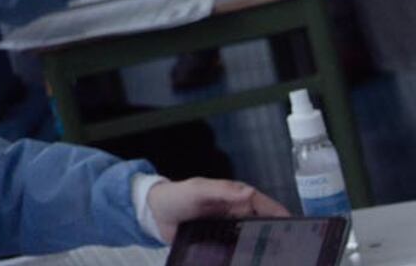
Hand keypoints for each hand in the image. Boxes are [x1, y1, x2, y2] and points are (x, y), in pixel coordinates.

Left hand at [145, 178, 288, 243]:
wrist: (153, 213)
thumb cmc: (175, 196)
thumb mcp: (197, 190)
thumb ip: (221, 191)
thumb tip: (248, 192)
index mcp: (233, 196)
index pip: (263, 204)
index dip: (279, 213)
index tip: (294, 224)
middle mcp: (235, 211)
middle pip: (263, 222)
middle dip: (278, 232)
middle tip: (291, 246)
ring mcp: (229, 228)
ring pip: (254, 236)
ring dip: (265, 245)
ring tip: (279, 257)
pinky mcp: (221, 242)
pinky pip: (239, 248)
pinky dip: (248, 254)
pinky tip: (254, 262)